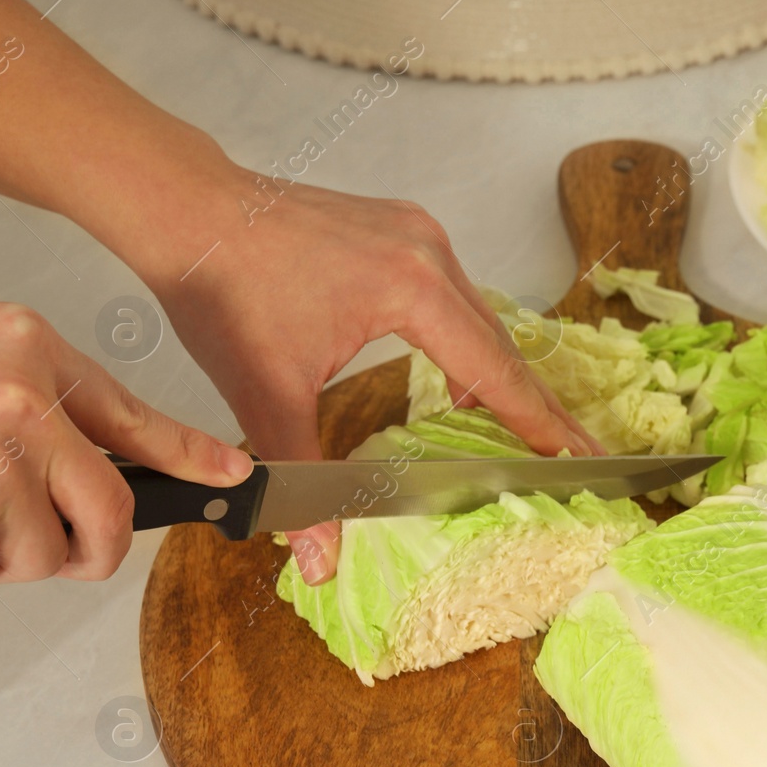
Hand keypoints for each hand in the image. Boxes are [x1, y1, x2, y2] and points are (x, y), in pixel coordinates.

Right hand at [0, 303, 253, 591]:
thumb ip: (88, 410)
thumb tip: (198, 462)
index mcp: (28, 351)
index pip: (136, 420)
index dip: (193, 462)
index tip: (240, 483)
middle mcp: (13, 402)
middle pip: (108, 516)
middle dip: (89, 548)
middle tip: (56, 541)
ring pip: (44, 556)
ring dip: (3, 554)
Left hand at [144, 175, 600, 584]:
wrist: (188, 207)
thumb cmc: (222, 288)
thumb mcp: (265, 395)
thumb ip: (303, 475)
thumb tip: (317, 559)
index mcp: (412, 289)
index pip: (494, 370)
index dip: (537, 422)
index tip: (576, 457)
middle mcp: (430, 252)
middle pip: (502, 344)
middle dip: (537, 405)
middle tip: (578, 451)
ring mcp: (420, 234)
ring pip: (482, 318)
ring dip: (503, 375)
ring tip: (530, 427)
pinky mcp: (404, 230)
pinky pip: (458, 295)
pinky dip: (471, 341)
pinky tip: (466, 378)